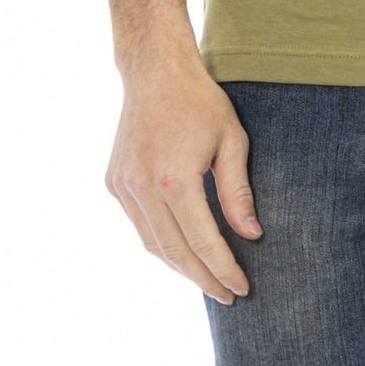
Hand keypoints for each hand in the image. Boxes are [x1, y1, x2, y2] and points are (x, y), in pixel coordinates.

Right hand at [105, 55, 263, 303]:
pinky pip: (139, 226)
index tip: (241, 287)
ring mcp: (123, 187)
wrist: (154, 71)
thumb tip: (250, 236)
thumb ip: (238, 191)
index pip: (202, 241)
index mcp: (174, 178)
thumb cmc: (199, 101)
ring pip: (153, 244)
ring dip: (181, 266)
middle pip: (175, 252)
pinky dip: (161, 242)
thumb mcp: (231, 140)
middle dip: (203, 278)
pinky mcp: (114, 183)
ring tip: (207, 278)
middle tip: (227, 294)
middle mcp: (143, 187)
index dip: (223, 269)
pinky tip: (182, 248)